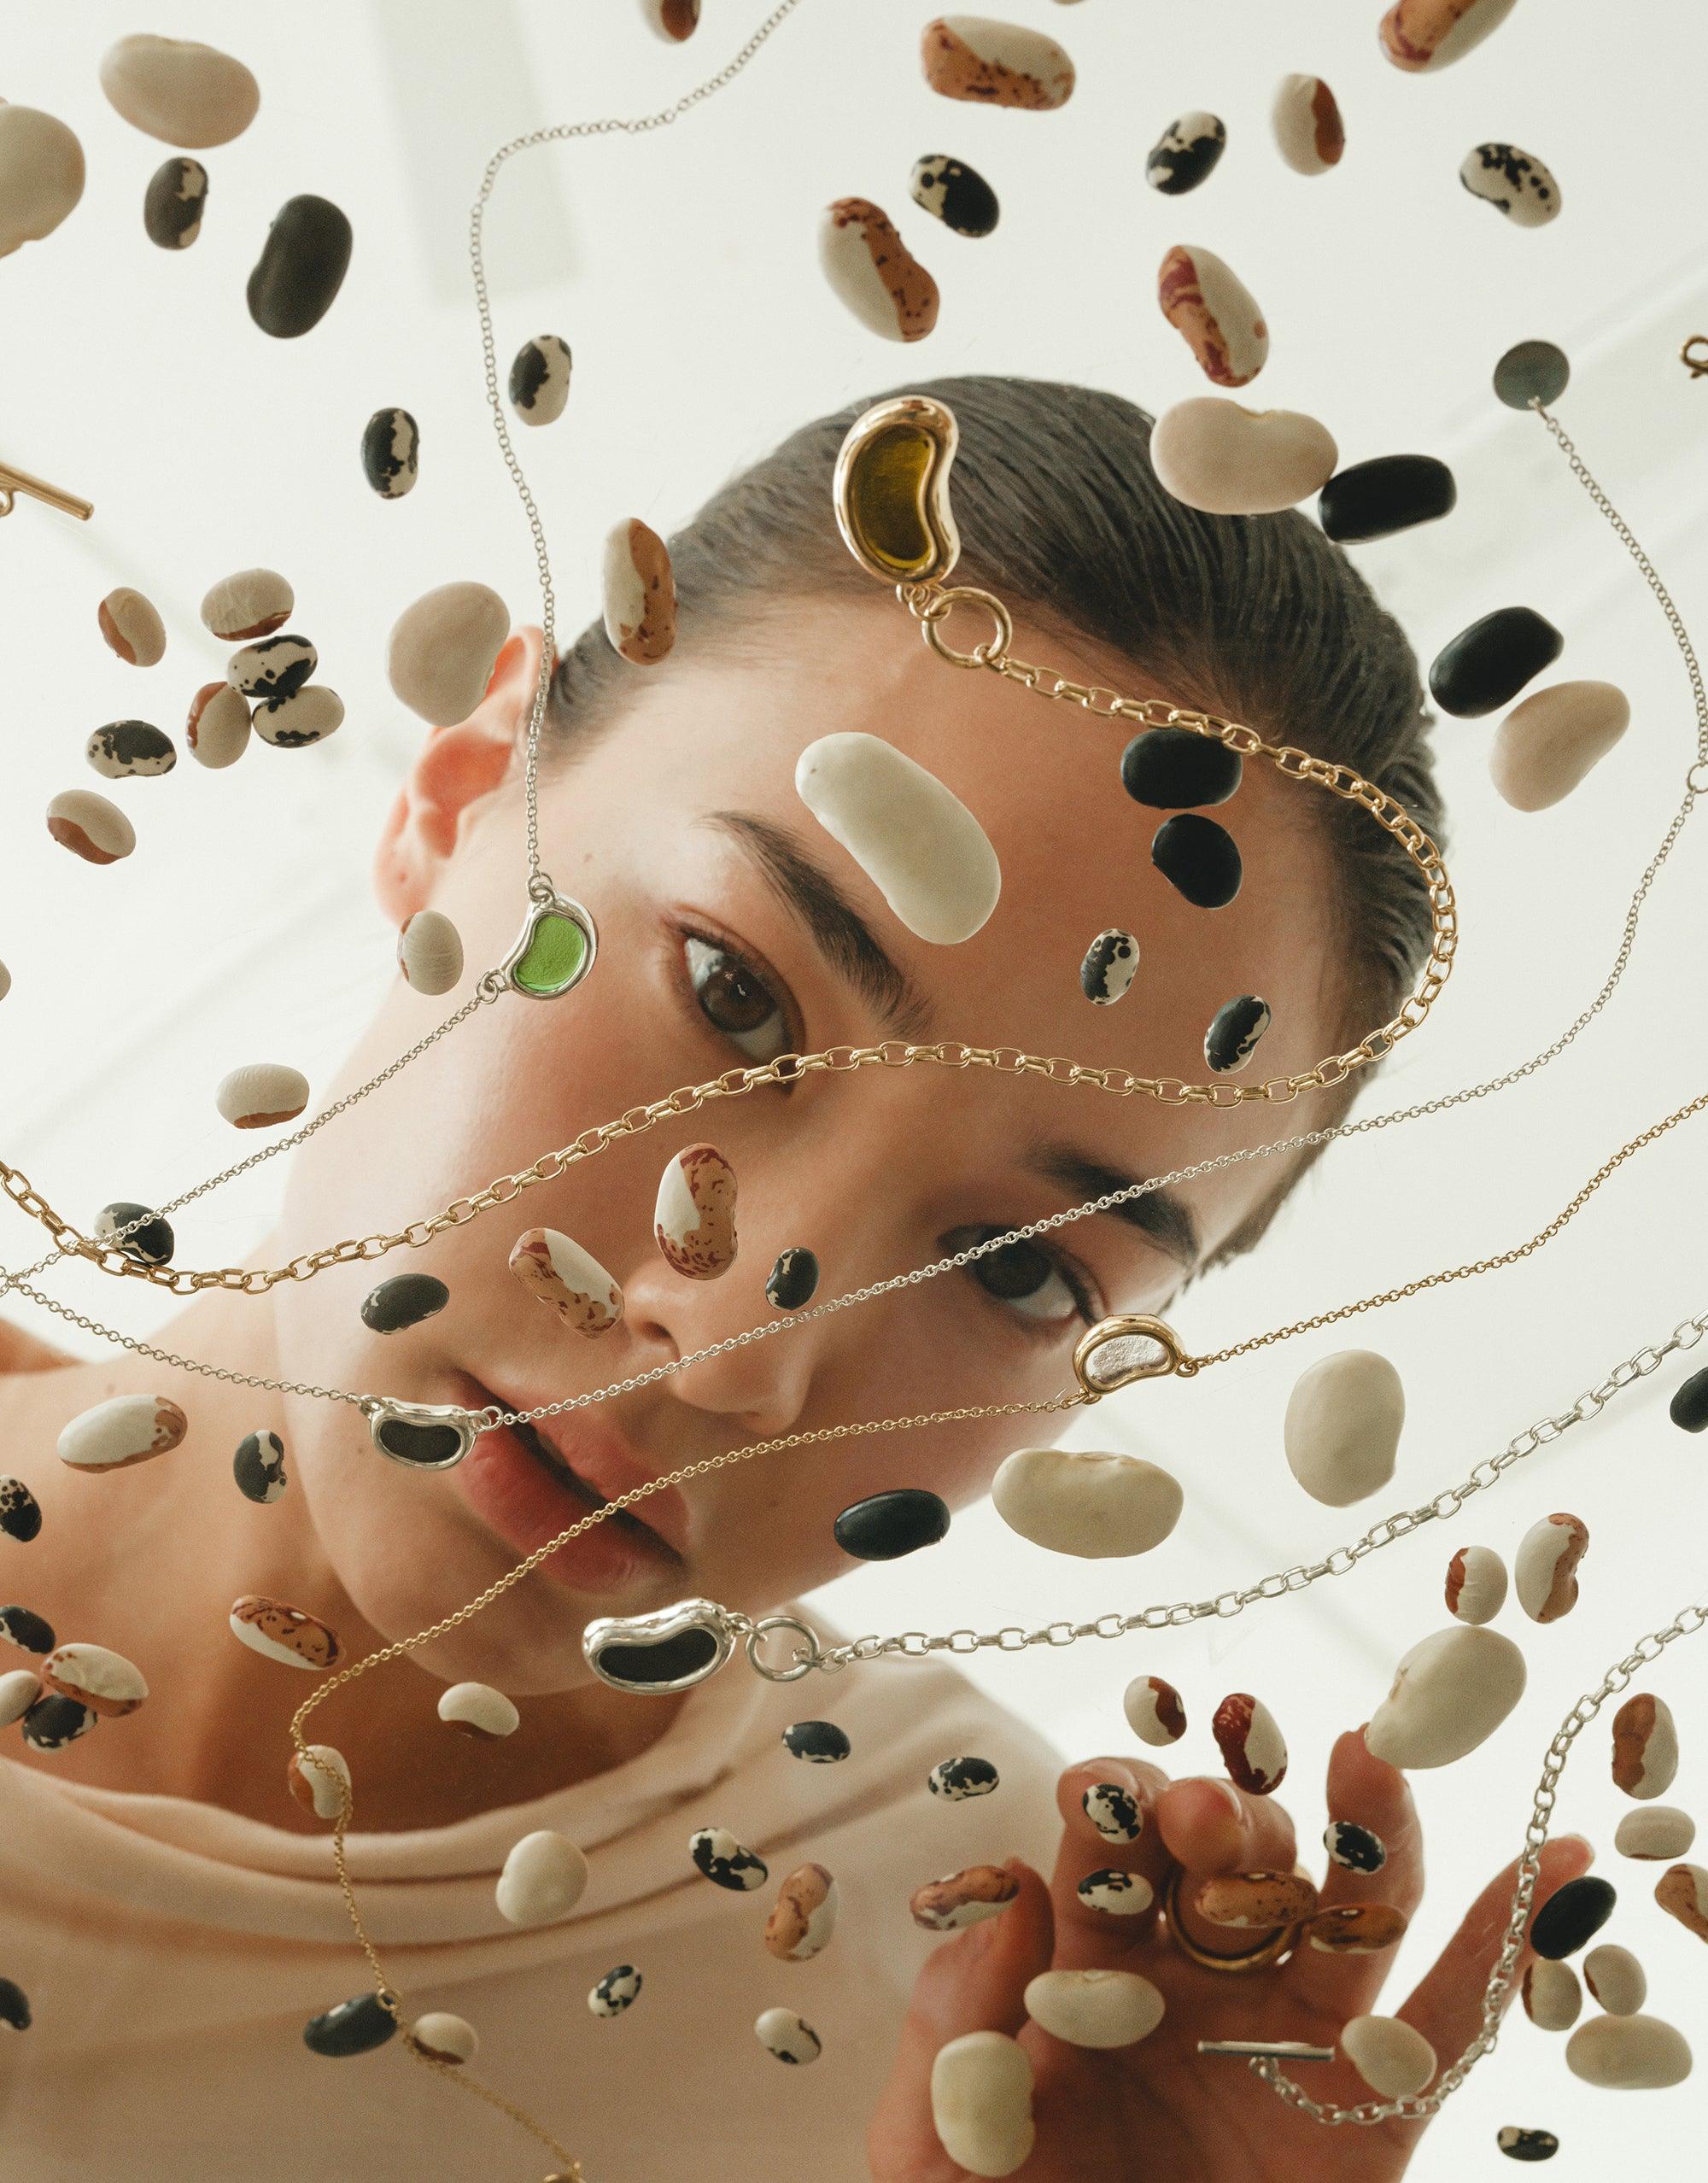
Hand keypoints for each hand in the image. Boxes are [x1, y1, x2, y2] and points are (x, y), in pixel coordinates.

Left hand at [869, 1728, 1591, 2180]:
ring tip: (1368, 1757)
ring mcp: (1287, 2041)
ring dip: (1365, 1831)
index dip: (1104, 1813)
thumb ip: (958, 2024)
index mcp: (1085, 1975)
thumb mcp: (936, 2149)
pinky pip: (1449, 2022)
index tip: (1099, 1794)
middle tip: (1206, 1816)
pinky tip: (1548, 1857)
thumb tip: (1006, 1889)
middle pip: (1225, 1866)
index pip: (1101, 1863)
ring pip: (1341, 1913)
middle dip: (1223, 1820)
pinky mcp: (1370, 2116)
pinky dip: (1504, 1938)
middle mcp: (1193, 1986)